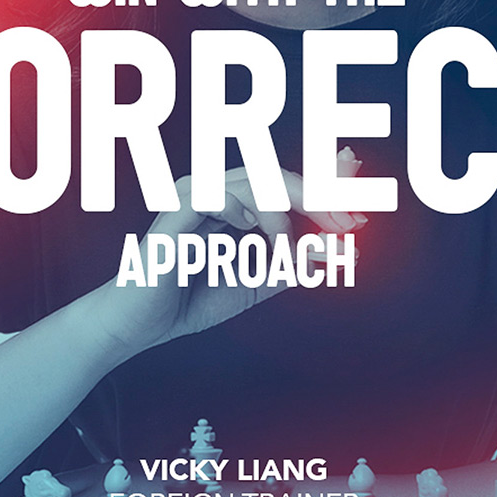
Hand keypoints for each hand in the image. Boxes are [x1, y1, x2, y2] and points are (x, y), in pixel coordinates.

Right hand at [89, 157, 364, 360]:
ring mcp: (193, 198)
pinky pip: (215, 196)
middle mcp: (213, 191)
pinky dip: (242, 212)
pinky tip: (251, 232)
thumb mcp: (255, 282)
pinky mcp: (175, 215)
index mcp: (232, 202)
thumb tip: (339, 251)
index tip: (356, 182)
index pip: (282, 178)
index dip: (321, 177)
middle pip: (274, 172)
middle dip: (316, 193)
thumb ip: (291, 265)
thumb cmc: (188, 298)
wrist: (140, 324)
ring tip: (285, 247)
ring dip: (281, 214)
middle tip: (346, 219)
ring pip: (250, 180)